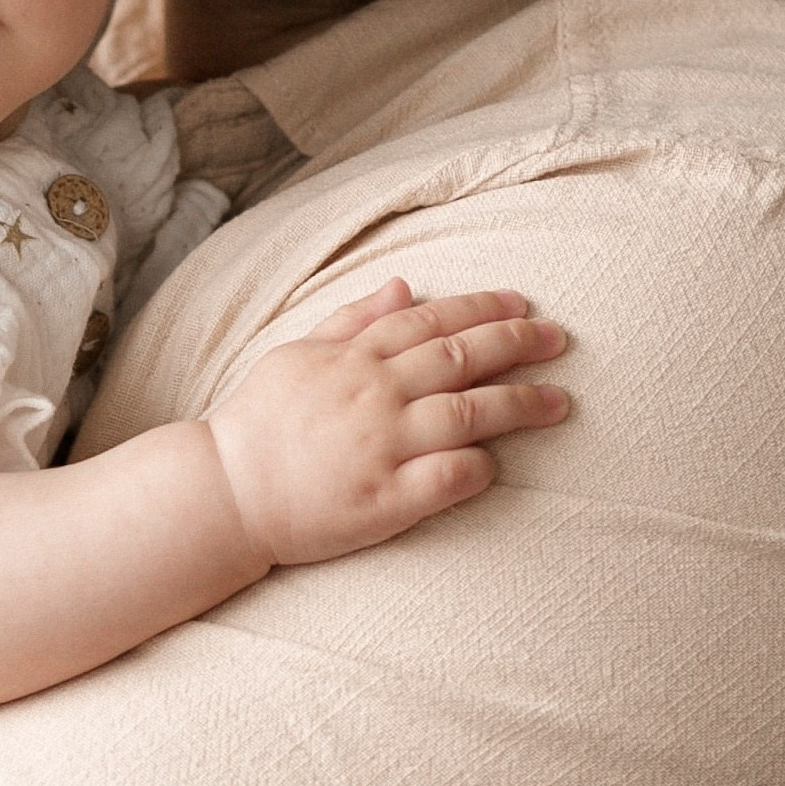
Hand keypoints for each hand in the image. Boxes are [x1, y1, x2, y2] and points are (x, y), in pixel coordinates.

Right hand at [204, 281, 569, 567]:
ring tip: (558, 402)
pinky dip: (479, 468)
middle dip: (519, 344)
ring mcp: (382, 446)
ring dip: (520, 405)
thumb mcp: (299, 353)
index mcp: (354, 356)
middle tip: (560, 341)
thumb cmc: (259, 422)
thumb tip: (404, 286)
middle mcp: (374, 394)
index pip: (433, 320)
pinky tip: (498, 463)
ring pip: (468, 414)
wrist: (224, 492)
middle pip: (462, 358)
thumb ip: (353, 319)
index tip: (524, 307)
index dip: (484, 309)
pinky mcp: (385, 499)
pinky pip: (448, 477)